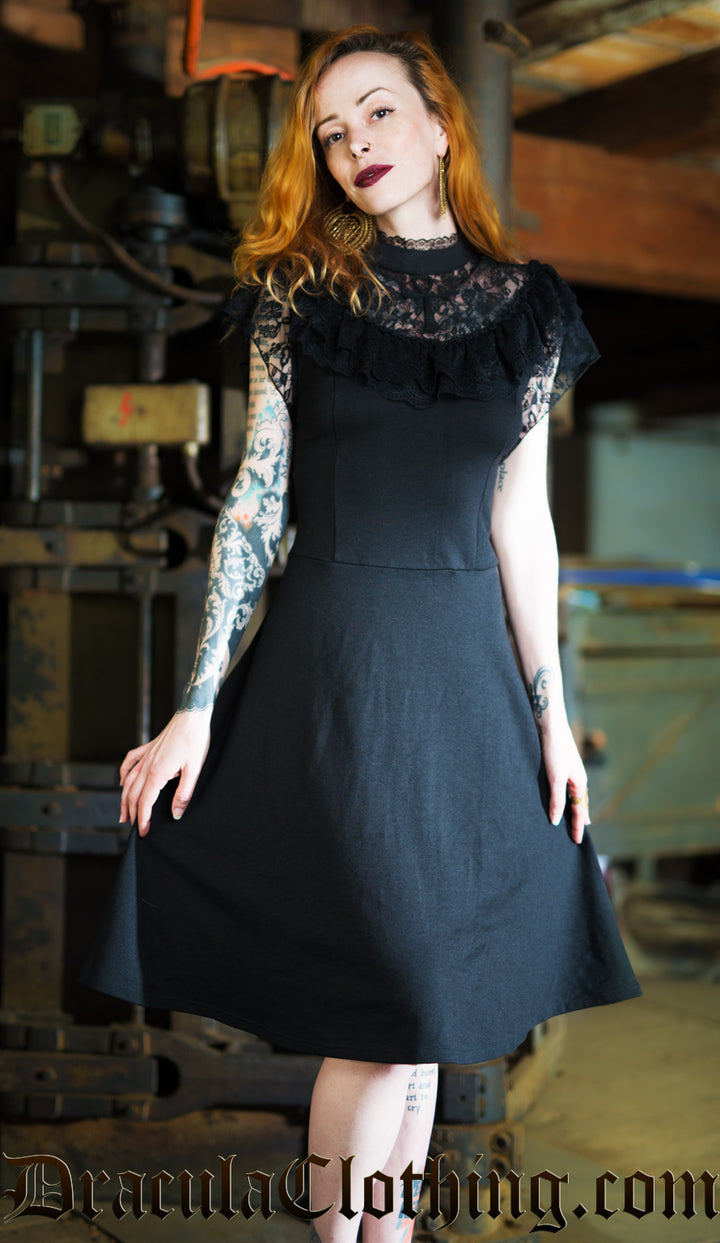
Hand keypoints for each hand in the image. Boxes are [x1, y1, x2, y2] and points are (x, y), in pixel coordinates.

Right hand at [119, 708, 212, 836]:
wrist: (192, 715)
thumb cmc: (195, 740)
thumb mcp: (194, 770)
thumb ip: (183, 794)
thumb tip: (176, 814)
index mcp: (158, 773)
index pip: (145, 802)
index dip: (143, 819)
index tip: (143, 833)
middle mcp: (147, 765)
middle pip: (133, 794)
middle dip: (131, 813)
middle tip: (133, 827)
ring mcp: (146, 755)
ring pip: (128, 781)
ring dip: (124, 798)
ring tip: (123, 813)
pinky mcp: (149, 747)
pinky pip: (130, 762)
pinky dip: (123, 773)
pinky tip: (122, 781)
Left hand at [539, 719, 589, 844]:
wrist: (550, 725)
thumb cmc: (554, 750)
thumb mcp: (555, 778)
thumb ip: (556, 800)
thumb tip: (556, 821)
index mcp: (579, 784)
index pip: (579, 811)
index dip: (577, 827)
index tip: (578, 842)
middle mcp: (578, 779)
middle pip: (581, 804)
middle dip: (579, 819)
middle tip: (579, 834)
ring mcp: (572, 772)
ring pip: (575, 795)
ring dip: (575, 808)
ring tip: (576, 819)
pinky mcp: (563, 765)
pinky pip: (568, 787)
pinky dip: (568, 797)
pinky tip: (564, 796)